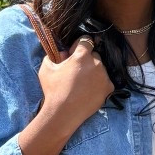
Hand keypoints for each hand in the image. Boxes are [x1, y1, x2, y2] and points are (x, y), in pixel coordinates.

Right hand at [18, 39, 113, 154]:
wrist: (63, 113)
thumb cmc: (53, 90)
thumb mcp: (46, 68)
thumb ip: (53, 55)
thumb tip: (63, 53)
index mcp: (82, 55)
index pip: (86, 40)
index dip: (78, 46)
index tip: (73, 53)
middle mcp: (97, 63)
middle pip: (94, 55)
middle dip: (86, 60)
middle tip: (77, 72)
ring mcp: (104, 76)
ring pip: (100, 69)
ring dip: (93, 72)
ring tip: (82, 84)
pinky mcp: (108, 88)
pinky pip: (105, 81)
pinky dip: (99, 84)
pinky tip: (88, 91)